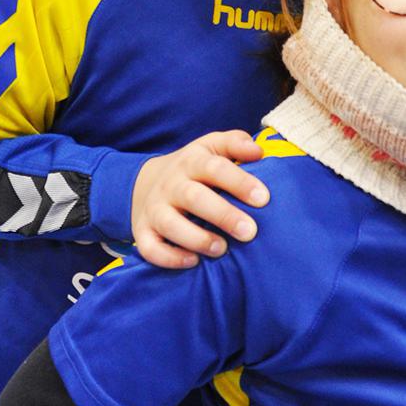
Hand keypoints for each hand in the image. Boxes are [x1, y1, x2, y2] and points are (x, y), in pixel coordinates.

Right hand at [131, 131, 267, 267]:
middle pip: (194, 197)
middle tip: (249, 232)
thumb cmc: (193, 168)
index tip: (263, 198)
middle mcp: (171, 184)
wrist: (145, 182)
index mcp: (191, 161)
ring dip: (196, 238)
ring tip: (221, 248)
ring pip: (170, 224)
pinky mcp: (142, 232)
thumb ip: (235, 144)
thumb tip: (259, 152)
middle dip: (223, 215)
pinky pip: (149, 247)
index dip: (239, 182)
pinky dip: (169, 257)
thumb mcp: (211, 147)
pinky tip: (192, 261)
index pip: (214, 168)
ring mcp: (154, 209)